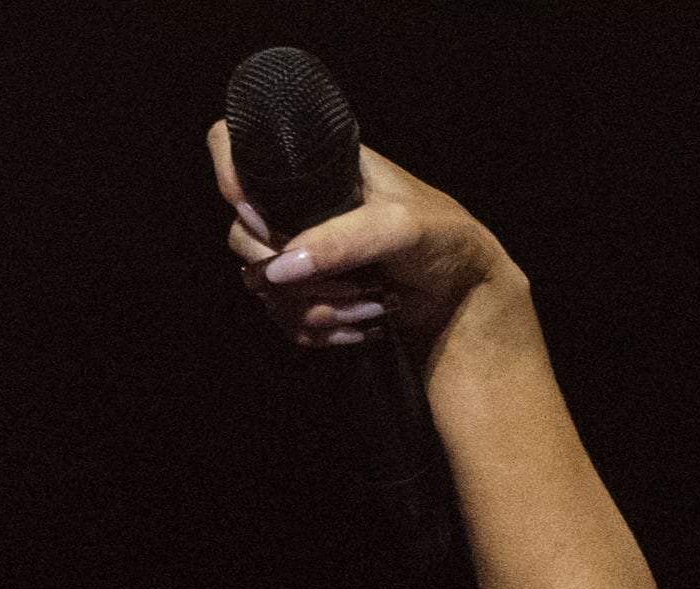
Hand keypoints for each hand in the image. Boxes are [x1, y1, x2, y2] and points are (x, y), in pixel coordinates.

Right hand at [204, 122, 514, 355]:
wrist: (468, 293)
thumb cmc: (443, 238)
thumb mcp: (399, 227)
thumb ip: (341, 240)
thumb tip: (278, 267)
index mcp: (313, 166)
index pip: (232, 146)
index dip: (232, 182)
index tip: (264, 223)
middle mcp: (296, 204)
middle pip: (242, 237)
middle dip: (291, 275)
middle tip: (349, 285)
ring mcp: (299, 251)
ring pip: (263, 287)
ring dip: (314, 310)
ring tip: (370, 307)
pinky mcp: (310, 293)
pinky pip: (285, 318)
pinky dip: (320, 331)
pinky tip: (361, 328)